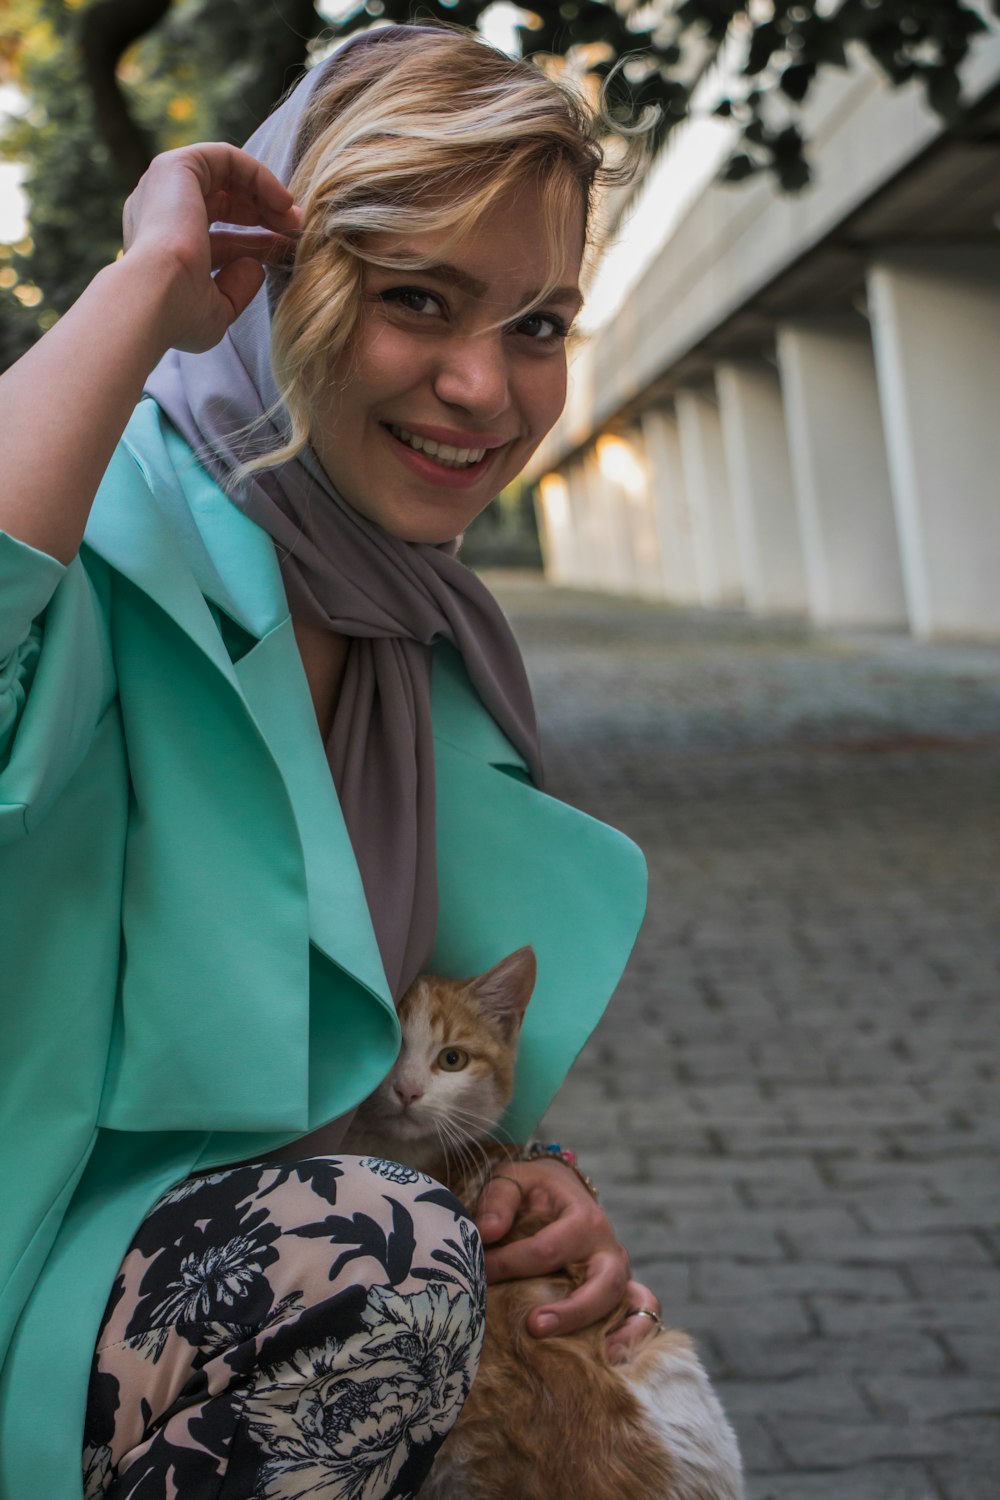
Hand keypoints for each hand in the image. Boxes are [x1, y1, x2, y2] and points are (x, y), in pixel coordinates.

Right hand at [122, 143, 302, 354]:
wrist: (153, 296)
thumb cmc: (178, 314)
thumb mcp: (216, 310)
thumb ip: (237, 289)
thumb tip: (257, 267)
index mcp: (165, 246)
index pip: (221, 237)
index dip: (258, 243)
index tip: (286, 253)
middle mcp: (162, 211)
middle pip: (226, 203)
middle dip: (266, 216)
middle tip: (296, 232)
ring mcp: (166, 186)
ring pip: (227, 176)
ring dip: (266, 194)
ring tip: (293, 218)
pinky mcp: (176, 167)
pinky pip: (226, 156)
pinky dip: (258, 173)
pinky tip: (282, 201)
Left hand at [475, 1158, 661, 1353]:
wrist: (563, 1190)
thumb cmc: (535, 1191)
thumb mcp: (515, 1181)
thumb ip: (498, 1201)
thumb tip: (487, 1232)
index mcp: (583, 1217)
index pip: (546, 1250)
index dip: (508, 1265)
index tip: (479, 1276)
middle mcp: (608, 1248)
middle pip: (602, 1283)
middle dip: (570, 1310)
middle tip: (533, 1326)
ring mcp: (619, 1273)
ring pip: (623, 1302)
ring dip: (597, 1328)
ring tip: (570, 1351)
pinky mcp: (621, 1292)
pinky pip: (641, 1315)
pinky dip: (630, 1336)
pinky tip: (604, 1357)